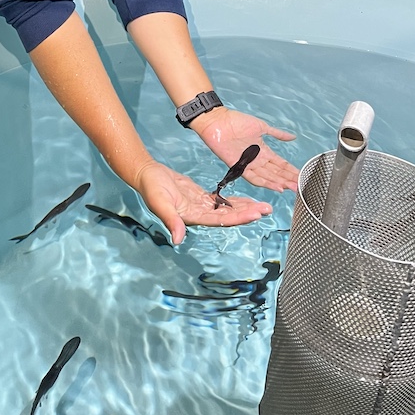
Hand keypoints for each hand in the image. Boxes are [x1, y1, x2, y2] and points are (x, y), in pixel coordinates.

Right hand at [133, 160, 272, 245]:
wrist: (147, 175)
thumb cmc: (151, 188)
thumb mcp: (159, 202)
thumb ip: (170, 220)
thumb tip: (178, 239)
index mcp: (193, 217)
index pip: (220, 220)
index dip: (238, 217)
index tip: (255, 214)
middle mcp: (200, 215)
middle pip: (228, 216)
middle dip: (248, 213)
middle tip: (267, 209)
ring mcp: (201, 207)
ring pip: (227, 209)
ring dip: (245, 208)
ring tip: (264, 206)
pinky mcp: (200, 198)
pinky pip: (221, 201)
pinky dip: (234, 201)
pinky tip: (247, 200)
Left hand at [192, 107, 298, 193]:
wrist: (218, 120)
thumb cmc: (237, 121)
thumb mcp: (262, 127)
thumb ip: (277, 134)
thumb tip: (293, 137)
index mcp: (263, 151)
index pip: (280, 164)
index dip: (290, 170)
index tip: (302, 175)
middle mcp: (257, 160)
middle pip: (276, 172)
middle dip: (288, 179)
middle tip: (300, 186)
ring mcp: (249, 163)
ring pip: (268, 177)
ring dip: (280, 182)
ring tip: (292, 188)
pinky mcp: (239, 166)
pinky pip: (253, 177)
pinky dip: (265, 182)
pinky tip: (276, 186)